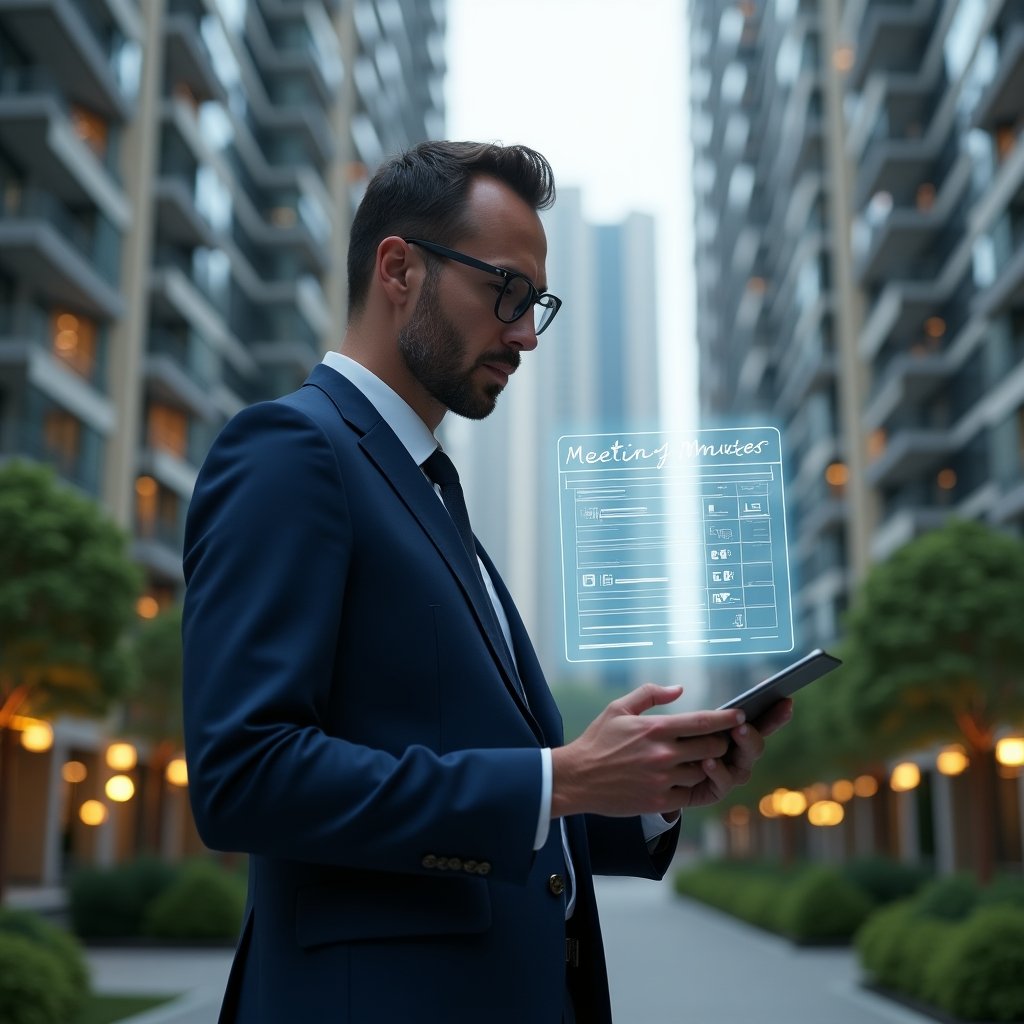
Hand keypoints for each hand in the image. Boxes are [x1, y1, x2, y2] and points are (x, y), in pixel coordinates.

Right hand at [551, 683, 768, 818]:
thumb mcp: (618, 708)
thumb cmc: (598, 740)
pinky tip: (690, 777)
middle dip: (722, 744)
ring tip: (704, 759)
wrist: (576, 778)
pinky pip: (691, 794)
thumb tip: (678, 689)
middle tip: (720, 740)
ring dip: (709, 766)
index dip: (727, 719)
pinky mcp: (659, 801)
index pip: (703, 722)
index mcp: (655, 728)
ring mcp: (662, 780)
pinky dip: (695, 785)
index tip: (741, 716)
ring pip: (706, 773)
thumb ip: (650, 694)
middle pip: (714, 749)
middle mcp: (663, 754)